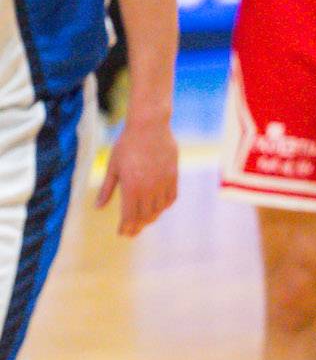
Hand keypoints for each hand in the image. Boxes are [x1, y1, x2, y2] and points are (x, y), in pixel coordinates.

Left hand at [97, 112, 177, 237]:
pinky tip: (158, 207)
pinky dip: (164, 206)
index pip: (130, 216)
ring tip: (144, 221)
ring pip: (159, 209)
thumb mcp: (113, 166)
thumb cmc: (126, 145)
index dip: (126, 227)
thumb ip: (107, 189)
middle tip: (132, 233)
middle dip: (138, 227)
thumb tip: (98, 208)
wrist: (149, 126)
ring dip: (151, 218)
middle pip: (145, 216)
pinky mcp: (173, 176)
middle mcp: (149, 188)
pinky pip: (171, 198)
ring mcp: (163, 183)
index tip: (123, 233)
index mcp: (132, 187)